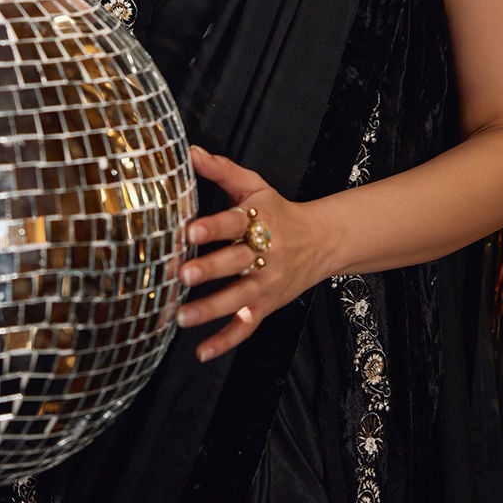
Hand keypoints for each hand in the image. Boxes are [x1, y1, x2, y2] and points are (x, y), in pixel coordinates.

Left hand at [176, 146, 325, 362]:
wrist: (321, 241)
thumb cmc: (279, 211)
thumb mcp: (254, 186)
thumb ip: (221, 170)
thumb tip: (189, 151)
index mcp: (260, 221)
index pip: (235, 222)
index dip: (212, 227)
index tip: (189, 230)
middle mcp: (264, 254)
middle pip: (235, 262)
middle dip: (209, 270)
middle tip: (182, 274)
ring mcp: (266, 283)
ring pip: (237, 299)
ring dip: (210, 309)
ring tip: (181, 316)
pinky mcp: (266, 306)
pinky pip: (246, 327)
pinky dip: (225, 341)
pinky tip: (202, 351)